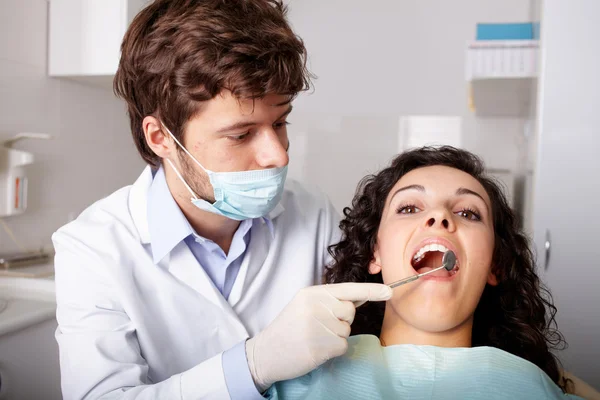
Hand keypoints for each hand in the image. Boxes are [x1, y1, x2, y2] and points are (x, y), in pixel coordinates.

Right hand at [245, 282, 391, 391]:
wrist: (265, 352)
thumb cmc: (288, 328)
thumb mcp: (304, 305)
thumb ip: (329, 300)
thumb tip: (360, 297)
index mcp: (312, 293)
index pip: (347, 289)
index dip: (371, 290)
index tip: (390, 291)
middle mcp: (315, 306)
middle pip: (350, 311)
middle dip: (341, 320)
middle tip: (319, 326)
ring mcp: (317, 326)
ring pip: (347, 330)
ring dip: (335, 337)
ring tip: (314, 338)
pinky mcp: (319, 346)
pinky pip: (342, 346)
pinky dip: (333, 350)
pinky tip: (315, 349)